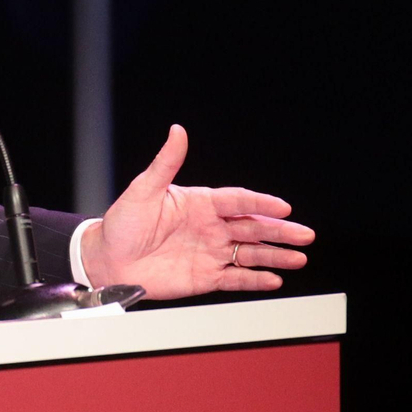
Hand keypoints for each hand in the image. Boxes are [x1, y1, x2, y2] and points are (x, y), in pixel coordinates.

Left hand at [79, 124, 314, 299]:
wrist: (107, 259)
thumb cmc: (121, 222)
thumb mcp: (143, 189)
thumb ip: (165, 163)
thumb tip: (177, 131)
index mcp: (198, 203)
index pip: (237, 200)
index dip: (260, 203)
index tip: (283, 207)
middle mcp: (209, 227)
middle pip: (252, 227)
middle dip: (279, 230)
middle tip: (305, 234)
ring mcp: (209, 252)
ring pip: (249, 253)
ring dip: (274, 256)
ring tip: (298, 258)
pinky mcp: (204, 277)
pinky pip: (235, 278)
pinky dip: (255, 280)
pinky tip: (274, 280)